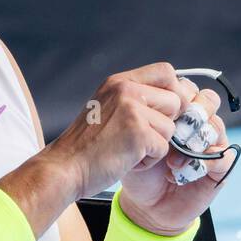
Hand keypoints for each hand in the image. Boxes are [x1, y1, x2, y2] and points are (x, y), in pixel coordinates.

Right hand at [39, 63, 188, 202]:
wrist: (64, 168)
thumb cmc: (86, 145)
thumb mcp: (107, 107)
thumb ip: (135, 98)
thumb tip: (176, 98)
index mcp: (119, 82)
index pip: (165, 71)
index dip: (175, 91)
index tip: (168, 111)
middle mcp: (126, 89)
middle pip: (175, 101)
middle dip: (165, 123)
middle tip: (140, 136)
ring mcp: (132, 110)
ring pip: (170, 127)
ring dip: (155, 144)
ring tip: (128, 148)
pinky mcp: (138, 133)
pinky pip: (163, 148)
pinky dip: (149, 160)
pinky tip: (126, 159)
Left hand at [118, 80, 236, 234]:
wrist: (144, 205)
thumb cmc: (138, 169)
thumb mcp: (134, 138)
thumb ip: (143, 115)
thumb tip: (151, 97)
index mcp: (179, 112)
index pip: (187, 87)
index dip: (175, 95)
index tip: (156, 112)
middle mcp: (198, 125)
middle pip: (208, 100)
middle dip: (188, 113)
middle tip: (170, 131)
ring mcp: (211, 145)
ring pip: (216, 125)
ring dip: (192, 141)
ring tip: (171, 160)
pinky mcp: (219, 169)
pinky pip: (223, 156)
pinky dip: (202, 163)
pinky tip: (180, 173)